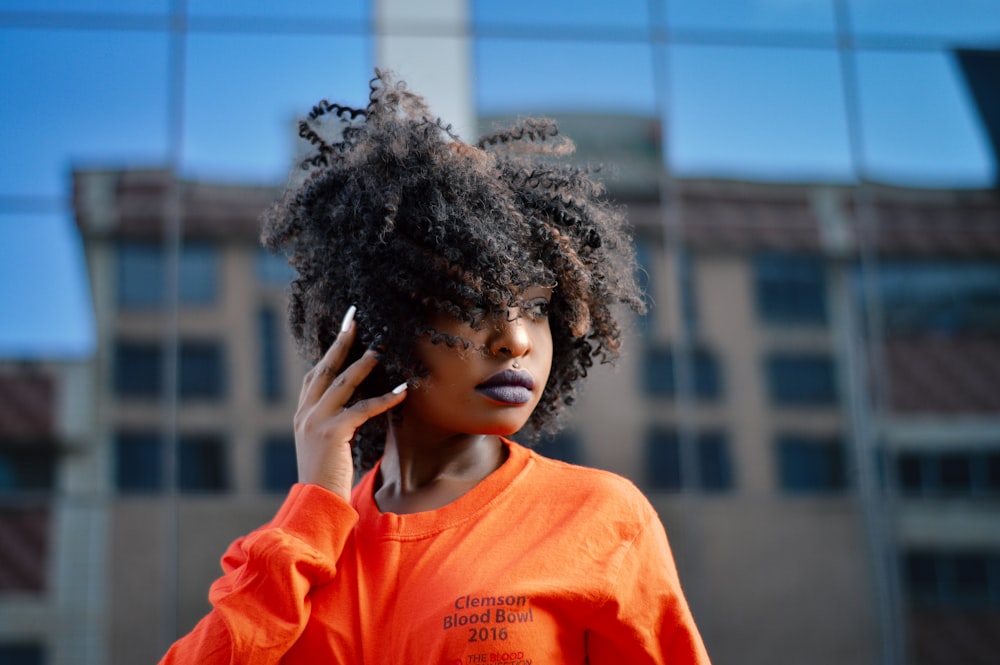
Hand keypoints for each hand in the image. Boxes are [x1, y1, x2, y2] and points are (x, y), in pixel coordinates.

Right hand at [293, 306, 407, 500]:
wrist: (315, 505)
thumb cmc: (326, 480)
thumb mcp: (326, 448)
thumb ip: (335, 426)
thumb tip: (354, 411)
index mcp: (302, 415)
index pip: (315, 375)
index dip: (330, 352)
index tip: (344, 331)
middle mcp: (305, 414)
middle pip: (324, 368)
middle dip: (341, 341)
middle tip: (355, 318)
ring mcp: (315, 421)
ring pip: (342, 382)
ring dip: (363, 363)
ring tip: (381, 347)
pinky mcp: (331, 433)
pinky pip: (361, 408)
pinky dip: (384, 399)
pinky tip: (402, 391)